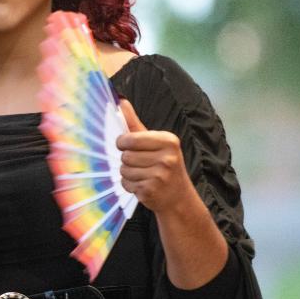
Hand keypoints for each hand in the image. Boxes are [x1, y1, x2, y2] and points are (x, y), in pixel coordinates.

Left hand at [116, 97, 196, 216]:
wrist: (178, 197)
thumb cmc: (165, 164)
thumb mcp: (156, 142)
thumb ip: (136, 123)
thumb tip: (121, 101)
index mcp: (169, 141)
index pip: (131, 139)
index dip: (123, 143)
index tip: (125, 145)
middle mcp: (167, 158)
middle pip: (126, 156)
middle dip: (127, 160)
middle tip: (139, 163)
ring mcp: (159, 176)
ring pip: (124, 170)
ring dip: (128, 173)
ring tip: (142, 174)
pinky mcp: (151, 191)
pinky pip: (126, 184)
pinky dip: (129, 185)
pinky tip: (142, 185)